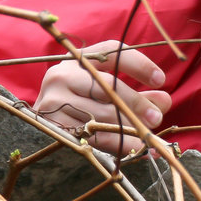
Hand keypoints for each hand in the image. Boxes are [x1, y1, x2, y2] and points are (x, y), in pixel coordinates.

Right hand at [34, 40, 171, 155]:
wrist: (37, 134)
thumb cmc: (80, 109)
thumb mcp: (107, 96)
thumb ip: (137, 97)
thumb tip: (164, 102)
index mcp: (78, 60)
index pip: (111, 50)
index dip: (139, 64)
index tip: (161, 79)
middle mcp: (62, 74)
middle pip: (108, 85)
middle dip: (137, 103)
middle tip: (157, 117)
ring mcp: (53, 99)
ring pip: (101, 113)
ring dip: (128, 127)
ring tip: (148, 137)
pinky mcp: (52, 125)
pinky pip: (91, 135)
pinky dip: (117, 143)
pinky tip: (136, 149)